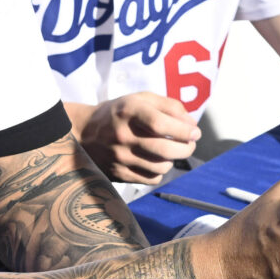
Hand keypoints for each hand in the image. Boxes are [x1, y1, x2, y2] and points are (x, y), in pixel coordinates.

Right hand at [77, 91, 200, 183]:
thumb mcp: (141, 99)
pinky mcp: (118, 174)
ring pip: (160, 166)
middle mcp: (123, 135)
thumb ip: (169, 106)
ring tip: (170, 151)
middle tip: (190, 144)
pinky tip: (156, 161)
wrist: (84, 132)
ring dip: (172, 160)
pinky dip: (159, 171)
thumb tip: (192, 124)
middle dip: (185, 148)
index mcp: (129, 111)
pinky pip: (151, 179)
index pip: (161, 124)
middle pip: (164, 149)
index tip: (195, 132)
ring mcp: (119, 157)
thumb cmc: (120, 113)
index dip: (183, 130)